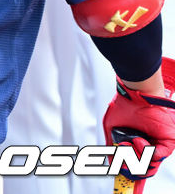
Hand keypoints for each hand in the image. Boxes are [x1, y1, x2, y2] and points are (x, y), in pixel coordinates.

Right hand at [103, 59, 174, 179]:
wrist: (134, 95)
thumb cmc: (123, 107)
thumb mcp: (111, 129)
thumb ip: (111, 147)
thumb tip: (111, 164)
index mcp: (136, 146)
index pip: (136, 168)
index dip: (132, 181)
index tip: (129, 189)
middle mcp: (148, 149)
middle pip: (142, 172)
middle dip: (130, 168)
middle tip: (123, 160)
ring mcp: (158, 146)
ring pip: (150, 167)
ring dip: (137, 158)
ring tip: (130, 142)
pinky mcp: (167, 143)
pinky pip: (159, 156)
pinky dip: (147, 151)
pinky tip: (139, 140)